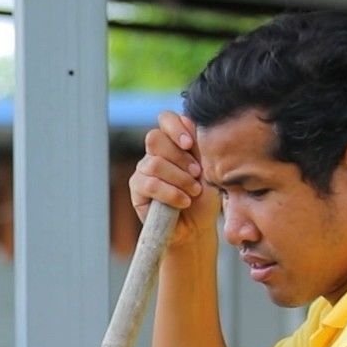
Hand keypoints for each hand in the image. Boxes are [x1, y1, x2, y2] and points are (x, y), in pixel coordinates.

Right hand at [129, 111, 219, 248]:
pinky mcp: (137, 189)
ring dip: (179, 178)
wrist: (197, 226)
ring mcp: (143, 170)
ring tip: (193, 191)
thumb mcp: (208, 168)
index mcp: (173, 142)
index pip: (165, 119)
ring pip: (154, 164)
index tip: (190, 144)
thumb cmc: (204, 197)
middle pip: (155, 139)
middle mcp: (155, 153)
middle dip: (180, 157)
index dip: (175, 127)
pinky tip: (184, 202)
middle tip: (197, 173)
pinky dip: (170, 193)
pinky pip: (149, 184)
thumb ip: (198, 145)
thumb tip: (190, 123)